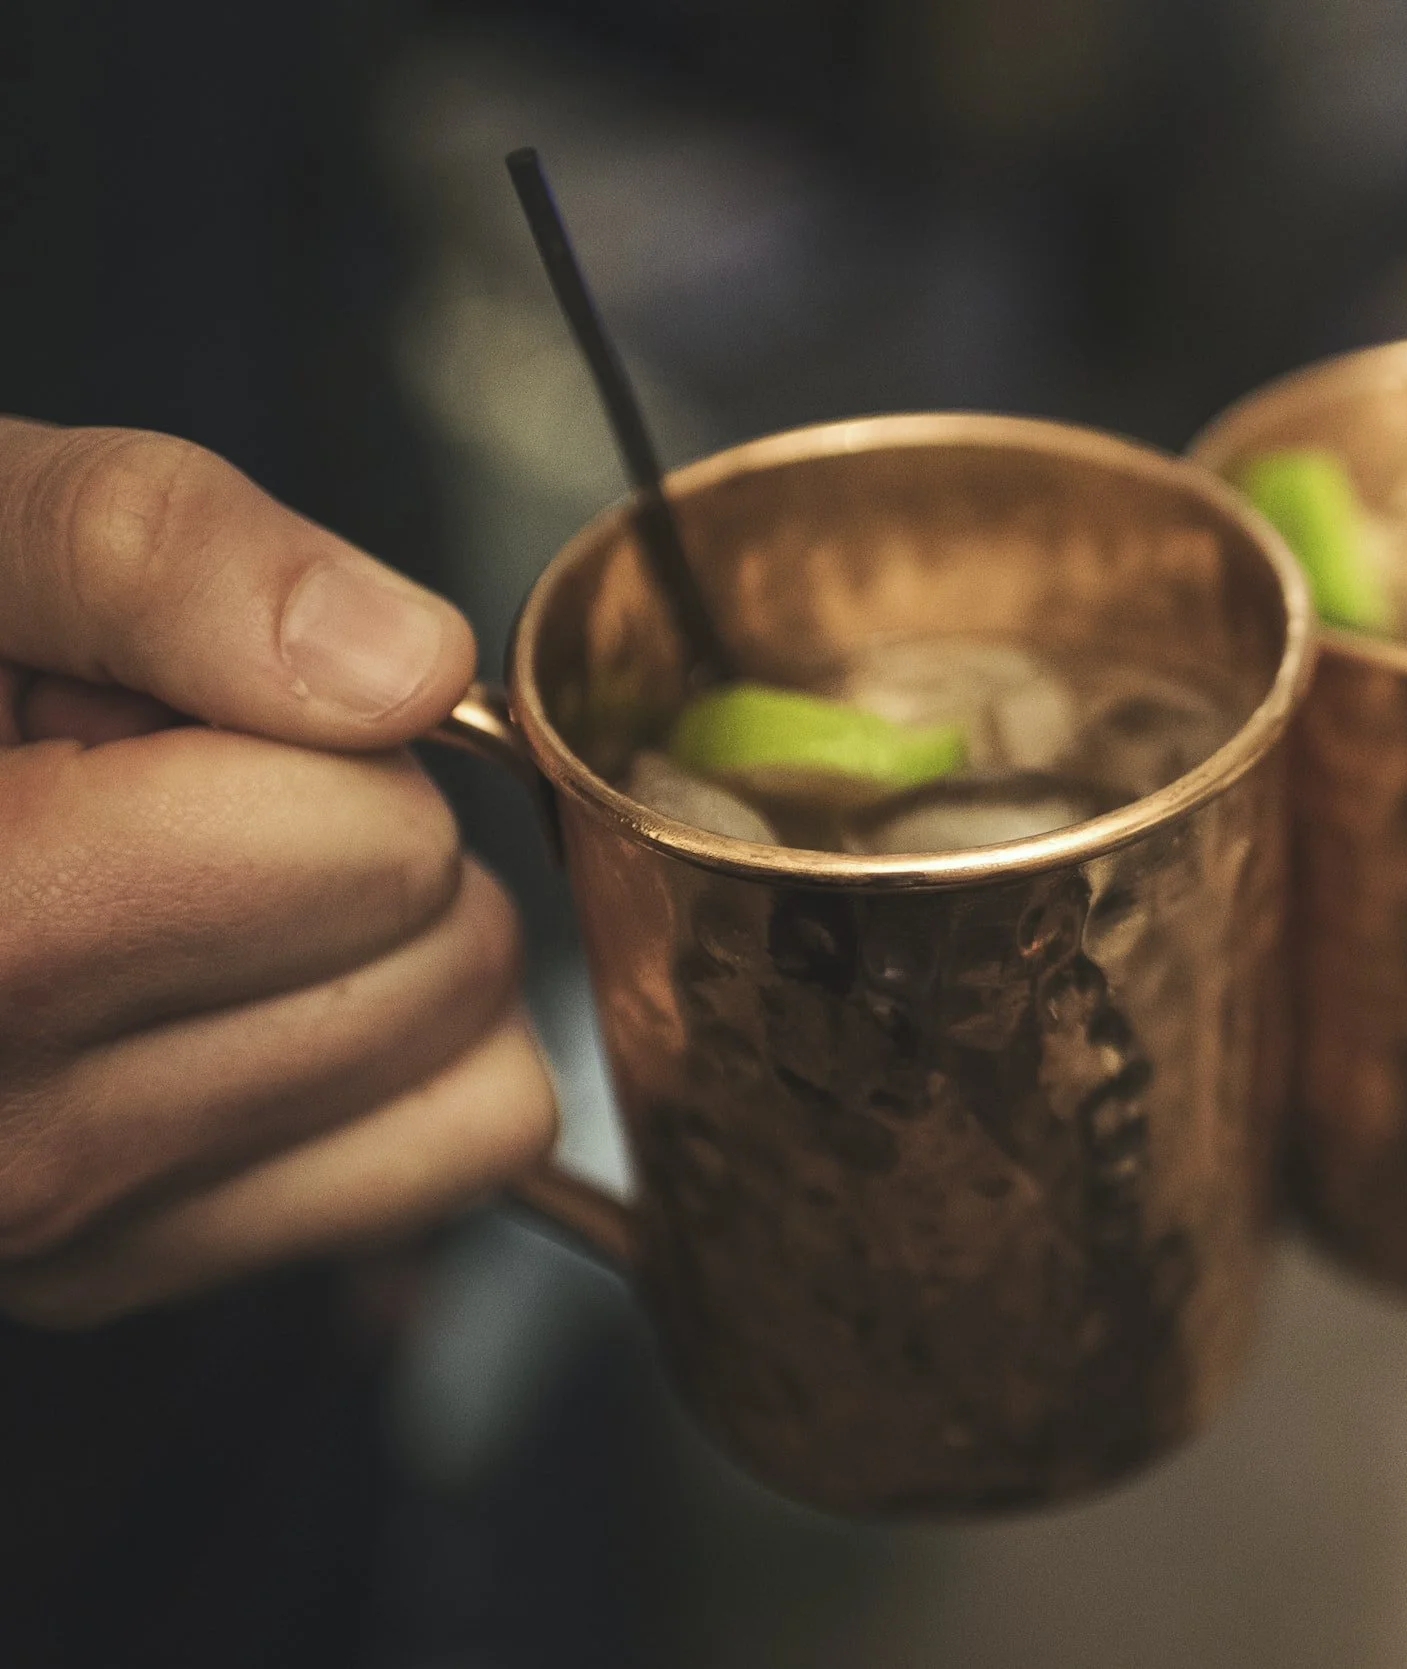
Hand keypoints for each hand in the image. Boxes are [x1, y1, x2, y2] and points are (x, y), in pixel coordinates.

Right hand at [0, 420, 554, 1324]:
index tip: (151, 708)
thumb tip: (401, 668)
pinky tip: (217, 982)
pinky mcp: (120, 1273)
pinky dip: (399, 1057)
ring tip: (166, 879)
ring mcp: (57, 1236)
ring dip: (378, 945)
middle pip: (432, 954)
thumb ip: (154, 554)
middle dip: (355, 832)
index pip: (361, 842)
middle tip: (158, 790)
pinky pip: (451, 1152)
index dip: (307, 724)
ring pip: (473, 1071)